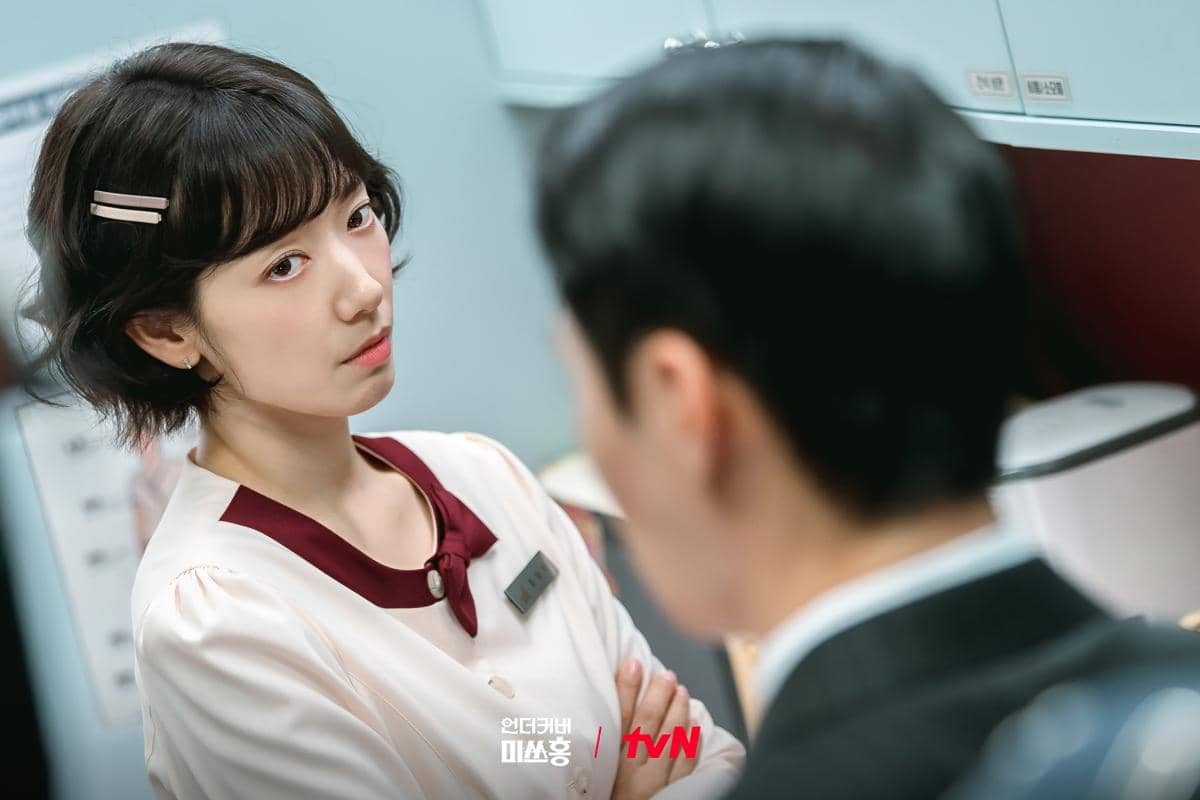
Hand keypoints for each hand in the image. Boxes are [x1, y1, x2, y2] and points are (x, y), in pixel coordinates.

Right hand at [610, 659, 698, 799]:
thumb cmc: (609, 798)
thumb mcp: (597, 773)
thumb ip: (603, 744)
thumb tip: (607, 713)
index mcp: (610, 762)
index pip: (619, 717)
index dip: (626, 687)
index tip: (634, 663)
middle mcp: (633, 771)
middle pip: (648, 722)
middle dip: (659, 694)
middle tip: (667, 674)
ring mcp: (656, 783)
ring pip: (671, 739)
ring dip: (679, 712)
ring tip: (682, 691)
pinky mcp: (673, 795)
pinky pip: (687, 764)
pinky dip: (692, 741)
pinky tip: (695, 726)